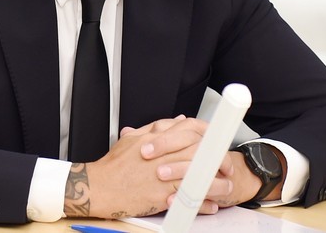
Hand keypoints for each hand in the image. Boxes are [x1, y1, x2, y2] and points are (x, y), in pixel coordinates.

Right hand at [64, 116, 239, 218]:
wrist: (98, 187)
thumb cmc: (113, 166)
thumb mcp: (133, 138)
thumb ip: (157, 128)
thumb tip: (178, 120)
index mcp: (156, 138)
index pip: (190, 128)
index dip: (208, 134)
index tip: (217, 142)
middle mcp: (162, 154)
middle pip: (200, 151)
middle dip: (218, 158)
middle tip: (227, 165)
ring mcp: (162, 175)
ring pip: (197, 174)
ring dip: (215, 181)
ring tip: (226, 186)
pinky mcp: (160, 195)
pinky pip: (187, 198)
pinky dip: (202, 202)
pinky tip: (210, 204)